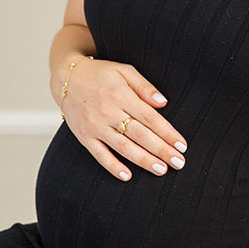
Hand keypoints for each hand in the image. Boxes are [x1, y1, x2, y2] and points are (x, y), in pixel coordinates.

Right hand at [61, 58, 188, 181]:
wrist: (66, 77)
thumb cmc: (100, 73)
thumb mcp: (124, 70)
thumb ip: (144, 86)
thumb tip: (163, 103)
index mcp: (121, 95)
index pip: (150, 118)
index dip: (168, 133)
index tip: (182, 145)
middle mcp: (109, 112)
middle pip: (140, 135)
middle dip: (161, 150)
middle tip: (179, 163)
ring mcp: (95, 126)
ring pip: (123, 147)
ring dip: (143, 160)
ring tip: (161, 170)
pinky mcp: (84, 137)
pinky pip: (99, 155)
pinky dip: (113, 166)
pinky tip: (127, 176)